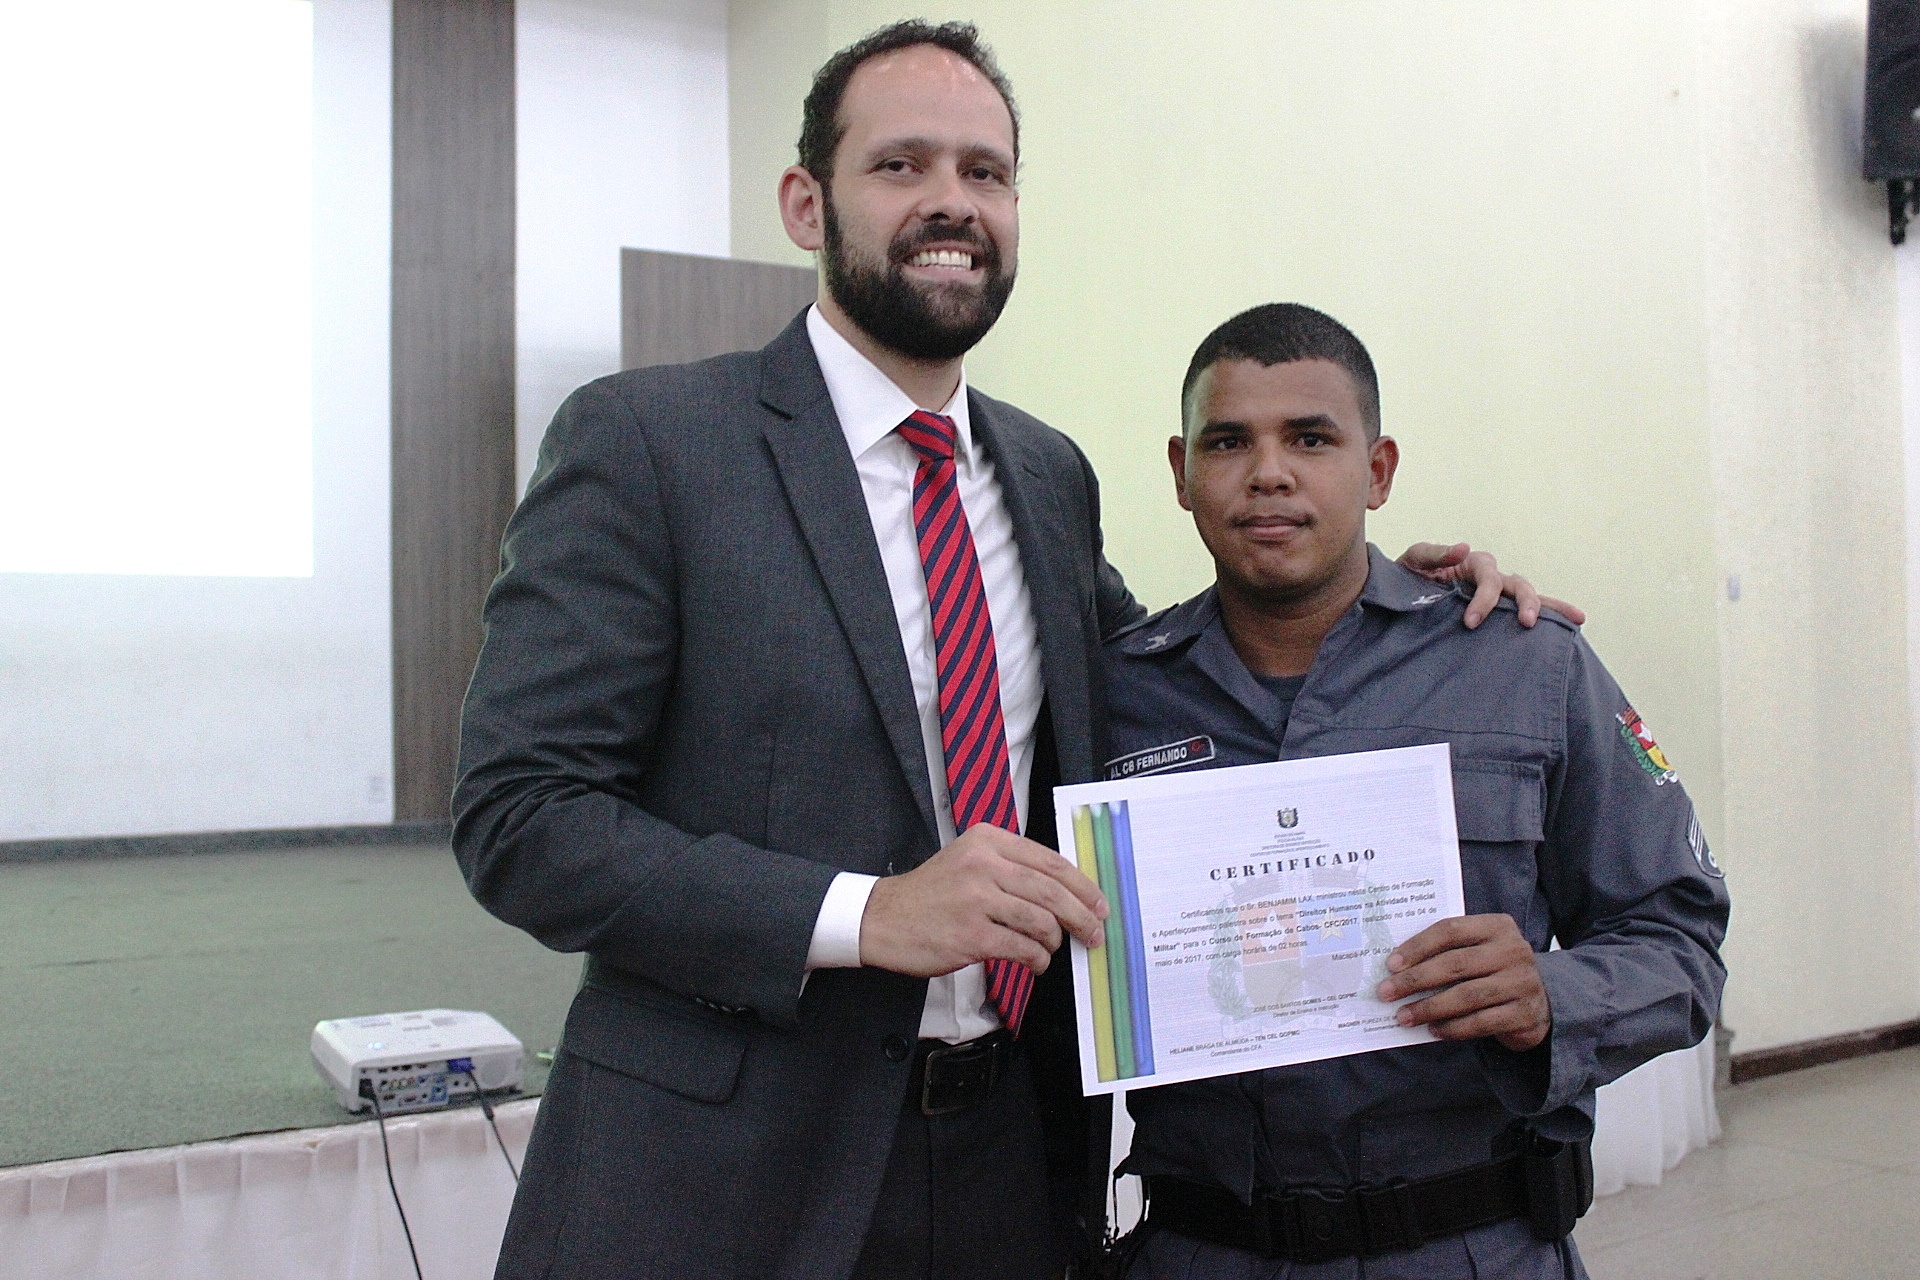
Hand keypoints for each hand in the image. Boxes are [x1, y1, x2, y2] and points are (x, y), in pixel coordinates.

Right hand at [858, 824, 1108, 977]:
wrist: (883, 919)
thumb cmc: (932, 894)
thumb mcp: (969, 861)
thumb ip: (1012, 867)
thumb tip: (1068, 892)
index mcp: (987, 840)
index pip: (1050, 861)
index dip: (1082, 886)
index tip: (1099, 904)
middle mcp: (983, 864)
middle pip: (1052, 891)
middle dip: (1082, 916)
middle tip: (1095, 933)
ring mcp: (976, 900)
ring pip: (1041, 921)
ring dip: (1055, 941)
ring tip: (1051, 949)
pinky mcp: (970, 935)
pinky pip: (1022, 948)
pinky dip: (1037, 959)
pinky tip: (1035, 963)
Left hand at [1375, 913, 1550, 1051]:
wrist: (1542, 1002)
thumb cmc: (1494, 971)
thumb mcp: (1479, 950)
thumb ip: (1448, 951)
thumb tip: (1397, 968)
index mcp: (1497, 926)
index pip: (1450, 930)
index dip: (1417, 946)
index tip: (1390, 964)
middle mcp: (1513, 950)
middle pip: (1455, 964)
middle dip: (1415, 980)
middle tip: (1386, 992)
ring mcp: (1522, 982)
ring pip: (1466, 995)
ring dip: (1429, 1008)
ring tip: (1403, 1016)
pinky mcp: (1524, 1013)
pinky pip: (1481, 1022)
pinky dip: (1453, 1028)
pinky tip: (1433, 1030)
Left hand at [1397, 542, 1587, 629]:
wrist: (1396, 598)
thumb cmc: (1406, 576)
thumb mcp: (1414, 559)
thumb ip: (1436, 553)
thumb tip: (1465, 548)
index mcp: (1473, 564)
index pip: (1489, 578)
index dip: (1484, 599)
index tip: (1470, 622)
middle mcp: (1490, 577)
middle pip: (1518, 585)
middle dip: (1526, 602)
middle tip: (1526, 623)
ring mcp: (1496, 595)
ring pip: (1529, 597)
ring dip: (1549, 608)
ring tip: (1575, 620)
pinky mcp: (1495, 613)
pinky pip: (1521, 613)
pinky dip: (1548, 619)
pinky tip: (1569, 629)